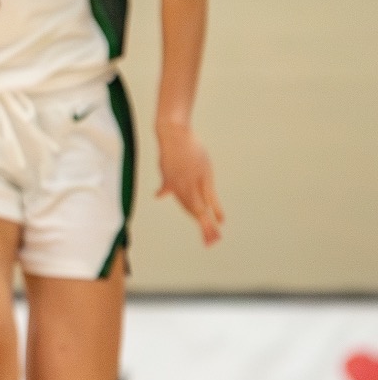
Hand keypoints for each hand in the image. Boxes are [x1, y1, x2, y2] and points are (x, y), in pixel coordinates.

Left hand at [156, 118, 223, 245]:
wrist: (173, 135)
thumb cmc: (170, 150)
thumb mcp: (166, 170)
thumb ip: (166, 185)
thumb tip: (159, 196)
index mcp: (175, 187)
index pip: (187, 207)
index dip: (194, 219)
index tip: (201, 232)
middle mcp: (183, 189)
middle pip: (193, 212)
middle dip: (202, 228)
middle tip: (209, 244)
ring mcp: (193, 184)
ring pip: (200, 209)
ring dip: (208, 225)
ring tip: (214, 238)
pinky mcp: (203, 177)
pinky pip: (209, 198)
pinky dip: (214, 210)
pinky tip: (220, 221)